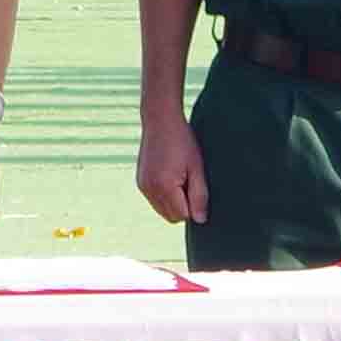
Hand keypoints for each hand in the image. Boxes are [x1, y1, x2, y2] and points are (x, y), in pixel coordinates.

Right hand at [135, 103, 209, 225]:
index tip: (195, 184)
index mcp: (164, 186)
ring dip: (174, 202)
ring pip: (162, 210)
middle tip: (188, 180)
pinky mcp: (140, 182)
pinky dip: (164, 195)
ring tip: (179, 176)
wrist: (160, 120)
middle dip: (183, 206)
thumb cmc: (183, 141)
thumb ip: (199, 196)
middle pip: (172, 217)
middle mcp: (150, 190)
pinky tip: (169, 175)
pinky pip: (155, 200)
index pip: (183, 216)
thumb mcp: (197, 168)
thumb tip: (200, 220)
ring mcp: (143, 186)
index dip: (194, 205)